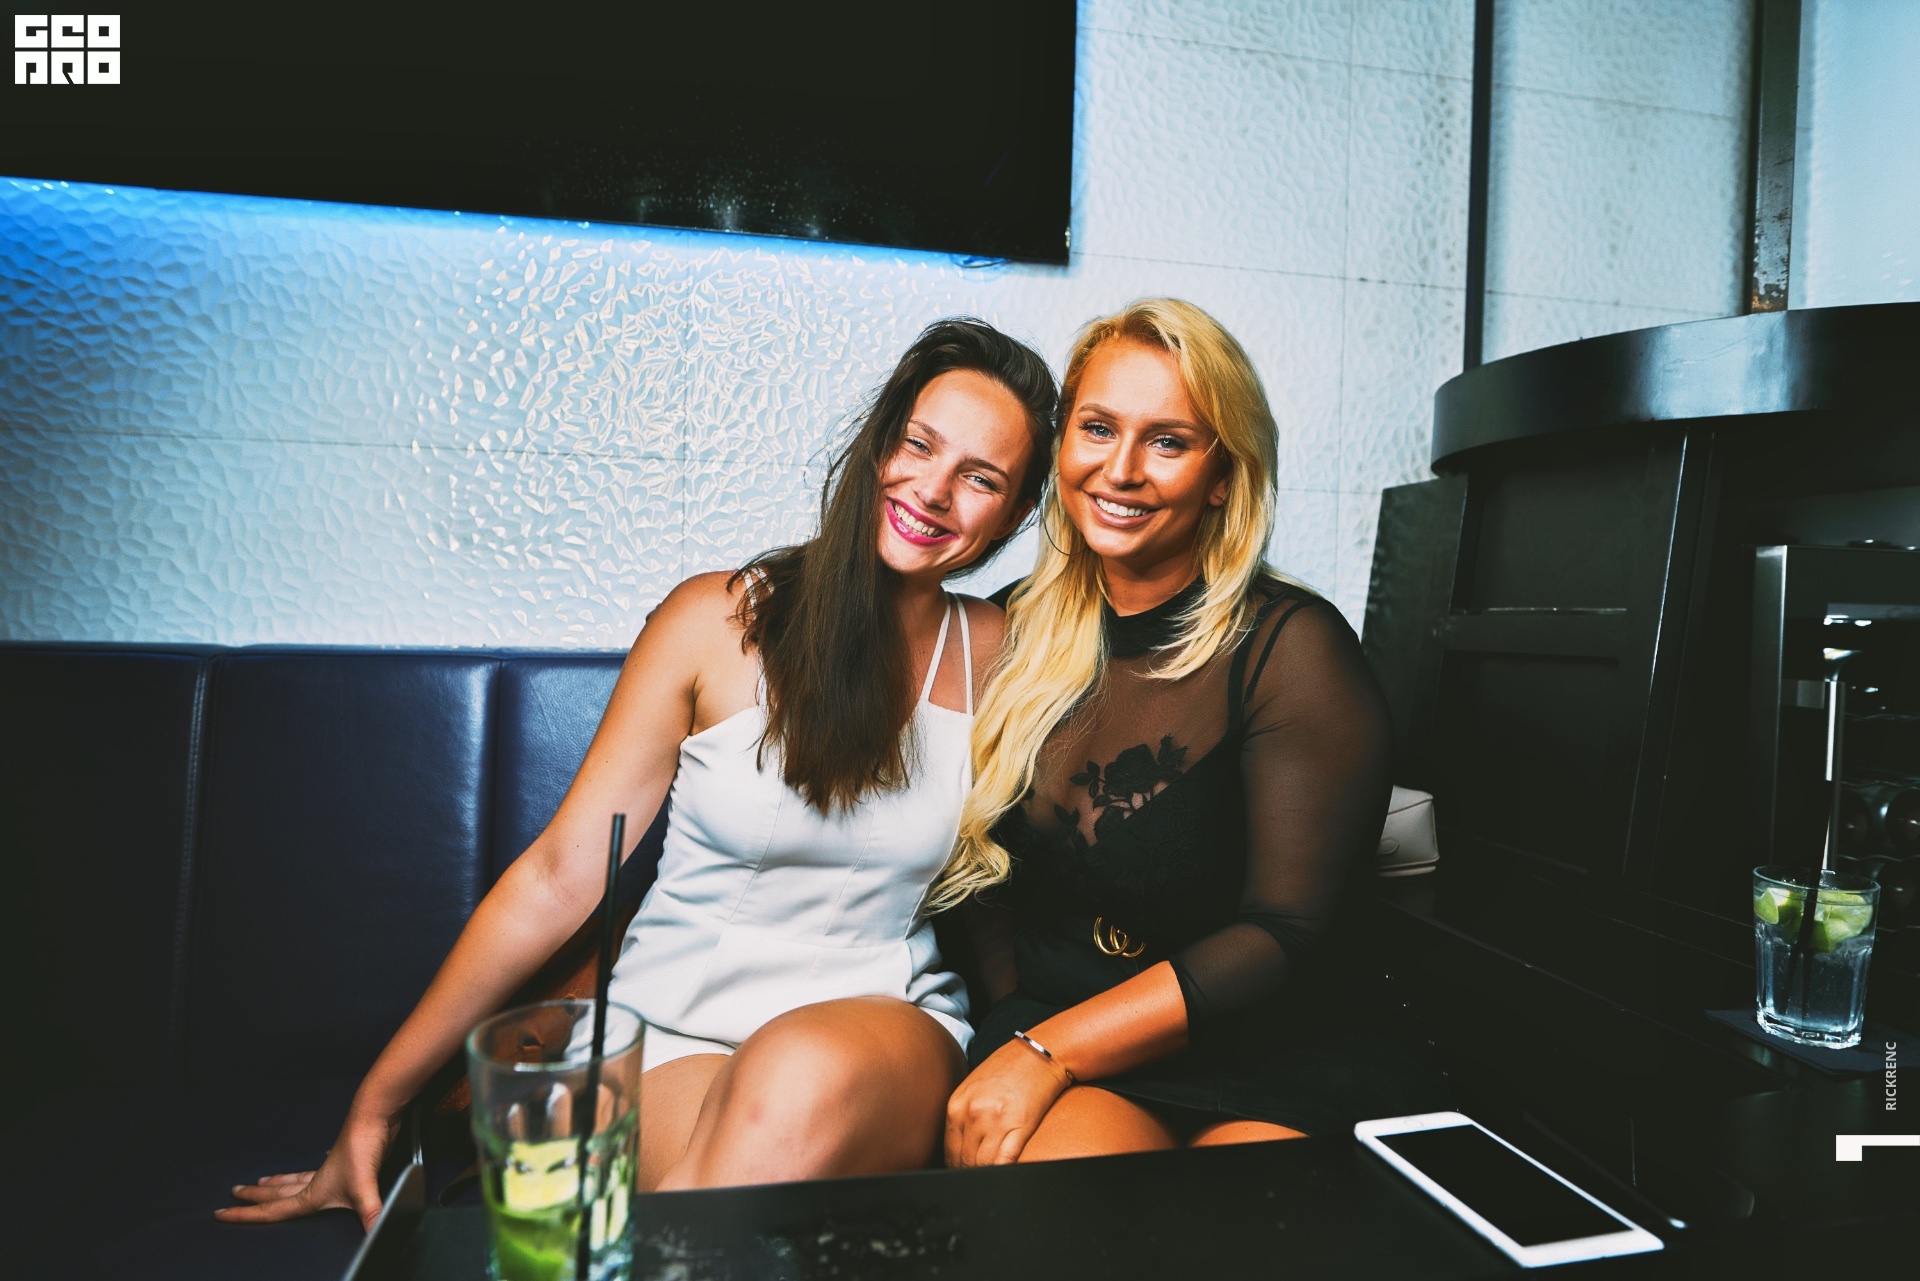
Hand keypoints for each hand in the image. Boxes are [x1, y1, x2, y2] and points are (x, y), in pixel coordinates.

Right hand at [215, 1104, 396, 1230]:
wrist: (375, 1113)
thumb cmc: (363, 1147)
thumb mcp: (365, 1187)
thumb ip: (370, 1214)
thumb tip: (376, 1234)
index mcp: (313, 1193)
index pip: (272, 1209)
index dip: (244, 1215)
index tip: (220, 1214)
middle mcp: (317, 1181)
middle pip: (278, 1191)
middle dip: (254, 1195)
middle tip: (234, 1193)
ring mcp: (331, 1169)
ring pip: (296, 1179)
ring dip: (278, 1181)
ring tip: (263, 1180)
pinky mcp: (346, 1161)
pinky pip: (320, 1168)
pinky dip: (312, 1170)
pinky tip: (318, 1165)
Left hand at [944, 1037, 1072, 1166]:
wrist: (1039, 1054)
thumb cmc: (1007, 1069)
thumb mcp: (973, 1087)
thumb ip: (962, 1115)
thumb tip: (958, 1148)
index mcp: (957, 1104)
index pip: (949, 1150)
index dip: (956, 1166)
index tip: (964, 1171)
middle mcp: (973, 1113)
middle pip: (964, 1161)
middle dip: (970, 1172)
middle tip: (978, 1176)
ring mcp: (996, 1121)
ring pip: (983, 1165)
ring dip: (986, 1173)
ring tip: (992, 1175)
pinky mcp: (1020, 1126)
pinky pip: (1005, 1161)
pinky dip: (1003, 1171)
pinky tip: (1005, 1172)